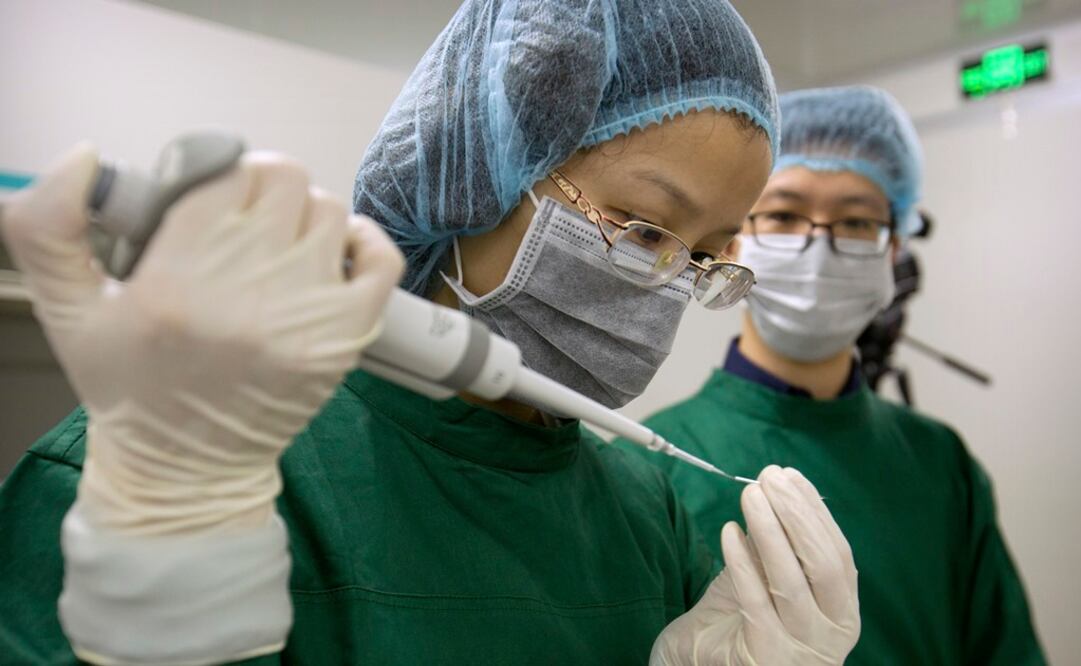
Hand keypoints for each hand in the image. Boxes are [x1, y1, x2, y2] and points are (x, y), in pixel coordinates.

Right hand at [1, 143, 403, 534]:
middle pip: (284, 181)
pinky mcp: (346, 337)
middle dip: (260, 192)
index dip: (216, 176)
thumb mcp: (68, 309)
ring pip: (329, 211)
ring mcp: (308, 314)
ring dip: (305, 218)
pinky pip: (381, 259)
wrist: (188, 469)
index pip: (225, 172)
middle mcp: (249, 289)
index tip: (207, 202)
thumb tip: (83, 157)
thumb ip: (51, 227)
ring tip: (278, 248)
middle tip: (243, 223)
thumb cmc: (128, 385)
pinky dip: (364, 243)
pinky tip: (335, 252)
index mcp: (178, 277)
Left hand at [651, 466, 859, 664]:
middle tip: (769, 478)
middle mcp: (830, 635)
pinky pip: (754, 601)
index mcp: (842, 613)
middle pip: (822, 566)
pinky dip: (742, 561)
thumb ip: (779, 546)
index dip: (815, 513)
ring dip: (769, 531)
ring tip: (750, 495)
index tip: (790, 477)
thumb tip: (778, 489)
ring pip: (790, 582)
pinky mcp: (764, 655)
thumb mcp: (768, 580)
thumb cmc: (743, 620)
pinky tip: (729, 531)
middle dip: (796, 515)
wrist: (704, 665)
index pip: (837, 555)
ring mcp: (799, 649)